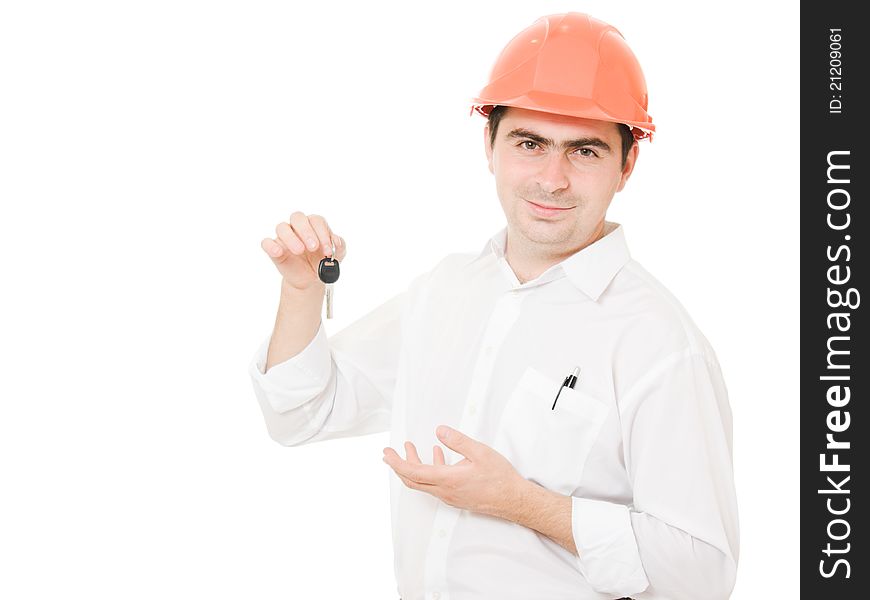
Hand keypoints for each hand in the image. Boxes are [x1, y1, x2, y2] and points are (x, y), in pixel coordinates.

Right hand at [260, 212, 346, 289]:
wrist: (312, 279)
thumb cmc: (323, 261)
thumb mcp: (337, 256)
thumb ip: (340, 246)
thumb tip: (337, 241)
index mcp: (314, 225)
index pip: (316, 221)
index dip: (323, 233)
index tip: (328, 250)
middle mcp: (297, 227)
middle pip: (297, 217)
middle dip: (306, 231)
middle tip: (313, 247)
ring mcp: (284, 237)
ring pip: (282, 227)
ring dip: (291, 238)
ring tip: (300, 251)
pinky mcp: (274, 250)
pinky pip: (267, 243)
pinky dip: (271, 245)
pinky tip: (278, 251)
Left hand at [382, 425, 525, 519]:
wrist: (514, 500)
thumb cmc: (500, 478)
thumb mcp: (480, 452)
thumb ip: (457, 441)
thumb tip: (439, 430)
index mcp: (448, 480)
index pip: (412, 473)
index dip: (397, 462)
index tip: (387, 452)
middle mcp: (445, 491)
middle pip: (412, 480)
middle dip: (398, 465)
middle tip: (389, 453)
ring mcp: (450, 496)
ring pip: (424, 482)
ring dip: (415, 466)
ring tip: (411, 449)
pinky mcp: (457, 497)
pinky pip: (436, 484)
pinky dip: (431, 469)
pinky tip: (438, 455)